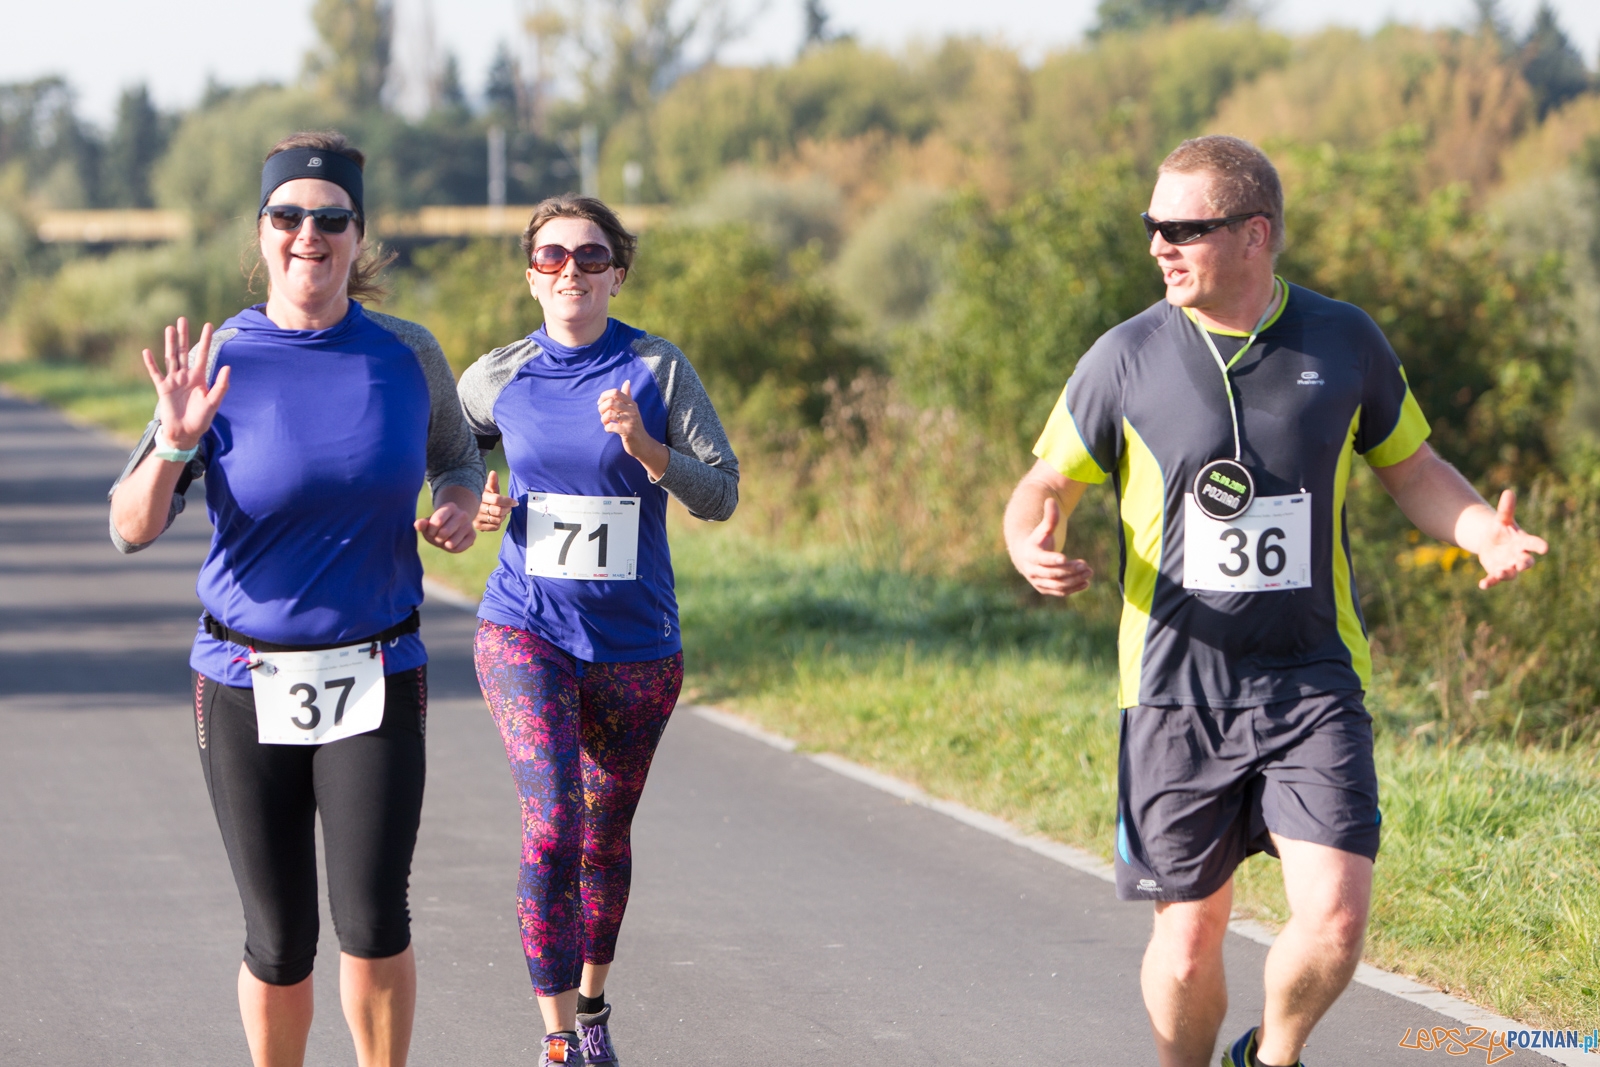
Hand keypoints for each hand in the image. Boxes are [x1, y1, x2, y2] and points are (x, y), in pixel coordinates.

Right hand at [142, 317, 229, 450]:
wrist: (185, 432)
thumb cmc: (201, 419)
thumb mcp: (214, 402)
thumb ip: (221, 385)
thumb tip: (227, 366)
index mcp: (200, 377)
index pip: (203, 354)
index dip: (205, 340)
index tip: (208, 325)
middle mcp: (186, 376)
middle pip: (184, 351)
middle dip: (184, 336)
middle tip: (182, 319)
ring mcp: (173, 381)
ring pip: (171, 358)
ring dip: (169, 343)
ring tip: (169, 328)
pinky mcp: (163, 388)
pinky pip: (156, 373)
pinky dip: (151, 363)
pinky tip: (147, 351)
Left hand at [415, 501, 475, 552]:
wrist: (452, 527)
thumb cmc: (437, 525)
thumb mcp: (428, 523)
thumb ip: (422, 524)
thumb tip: (417, 525)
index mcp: (450, 507)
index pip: (437, 522)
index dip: (431, 530)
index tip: (431, 530)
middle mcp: (462, 514)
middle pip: (444, 533)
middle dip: (437, 538)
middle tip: (438, 536)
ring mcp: (469, 525)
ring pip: (451, 543)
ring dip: (444, 544)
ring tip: (445, 539)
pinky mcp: (473, 536)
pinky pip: (459, 548)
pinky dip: (452, 549)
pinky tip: (452, 543)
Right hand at [474, 470, 516, 531]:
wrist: (471, 506)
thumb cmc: (484, 495)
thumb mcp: (488, 488)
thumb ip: (493, 482)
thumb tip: (493, 472)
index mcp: (481, 496)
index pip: (497, 500)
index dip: (508, 501)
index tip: (515, 502)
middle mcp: (477, 507)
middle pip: (498, 511)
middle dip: (507, 509)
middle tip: (509, 507)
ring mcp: (477, 517)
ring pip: (497, 520)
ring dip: (503, 516)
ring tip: (501, 512)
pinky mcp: (478, 526)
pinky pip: (495, 527)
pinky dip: (499, 523)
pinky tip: (496, 518)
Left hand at [598, 379, 668, 478]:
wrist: (643, 444)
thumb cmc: (634, 426)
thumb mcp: (632, 410)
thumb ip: (628, 396)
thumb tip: (627, 382)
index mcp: (631, 403)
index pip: (615, 392)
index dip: (604, 396)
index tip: (601, 404)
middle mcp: (632, 410)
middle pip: (611, 402)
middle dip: (601, 408)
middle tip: (603, 415)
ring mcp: (631, 421)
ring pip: (610, 414)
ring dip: (603, 419)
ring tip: (606, 423)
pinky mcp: (628, 432)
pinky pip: (611, 426)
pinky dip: (607, 428)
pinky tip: (609, 430)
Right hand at [1008, 497, 1092, 596]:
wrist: (1025, 557)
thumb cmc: (1037, 540)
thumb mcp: (1042, 529)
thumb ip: (1049, 518)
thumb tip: (1051, 500)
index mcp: (1030, 555)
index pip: (1042, 559)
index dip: (1053, 559)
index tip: (1065, 558)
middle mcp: (1032, 571)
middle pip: (1052, 574)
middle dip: (1069, 570)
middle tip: (1086, 565)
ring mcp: (1038, 582)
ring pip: (1057, 585)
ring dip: (1074, 580)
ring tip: (1089, 572)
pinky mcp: (1045, 589)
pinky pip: (1060, 592)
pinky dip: (1073, 588)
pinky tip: (1086, 582)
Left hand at [1472, 489, 1546, 589]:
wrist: (1491, 542)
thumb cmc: (1501, 529)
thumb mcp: (1502, 519)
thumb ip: (1506, 508)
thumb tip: (1508, 492)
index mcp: (1523, 542)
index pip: (1533, 543)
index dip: (1539, 546)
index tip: (1545, 548)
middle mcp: (1518, 556)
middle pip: (1525, 562)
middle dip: (1524, 563)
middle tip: (1522, 564)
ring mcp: (1508, 566)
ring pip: (1510, 573)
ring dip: (1506, 573)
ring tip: (1500, 573)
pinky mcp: (1496, 572)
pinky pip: (1494, 580)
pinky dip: (1489, 582)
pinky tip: (1482, 585)